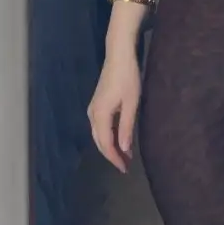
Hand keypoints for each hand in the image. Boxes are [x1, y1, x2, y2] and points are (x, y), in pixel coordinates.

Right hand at [87, 48, 141, 172]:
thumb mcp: (131, 104)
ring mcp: (93, 108)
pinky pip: (101, 126)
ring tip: (125, 156)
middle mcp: (92, 114)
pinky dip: (110, 135)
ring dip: (111, 146)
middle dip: (112, 155)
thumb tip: (124, 148)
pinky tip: (120, 139)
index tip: (125, 169)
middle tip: (125, 166)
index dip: (115, 158)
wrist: (119, 55)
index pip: (106, 144)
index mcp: (100, 115)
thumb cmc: (128, 78)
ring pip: (99, 134)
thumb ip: (126, 127)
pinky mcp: (97, 104)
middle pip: (100, 141)